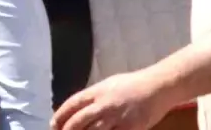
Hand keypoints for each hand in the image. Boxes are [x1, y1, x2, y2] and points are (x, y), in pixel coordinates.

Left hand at [50, 70, 174, 129]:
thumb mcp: (109, 85)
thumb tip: (78, 108)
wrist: (157, 87)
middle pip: (78, 121)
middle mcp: (104, 104)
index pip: (72, 104)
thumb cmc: (133, 85)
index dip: (60, 115)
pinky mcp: (130, 128)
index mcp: (97, 91)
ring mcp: (117, 117)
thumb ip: (94, 96)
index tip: (53, 124)